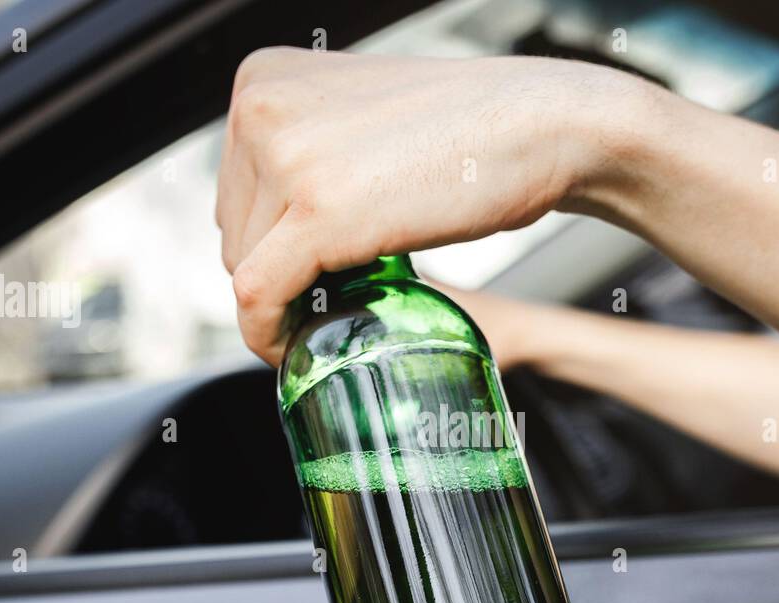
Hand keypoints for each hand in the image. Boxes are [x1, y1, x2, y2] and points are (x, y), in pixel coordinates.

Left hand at [216, 48, 646, 364]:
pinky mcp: (318, 214)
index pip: (234, 190)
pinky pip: (258, 297)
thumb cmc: (470, 129)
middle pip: (235, 231)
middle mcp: (260, 107)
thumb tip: (279, 215)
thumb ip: (311, 147)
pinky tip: (291, 349)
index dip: (268, 243)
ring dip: (287, 301)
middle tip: (334, 294)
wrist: (545, 125)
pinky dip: (266, 336)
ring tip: (341, 307)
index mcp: (264, 77)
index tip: (303, 275)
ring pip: (245, 267)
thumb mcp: (361, 118)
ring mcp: (286, 159)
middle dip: (279, 271)